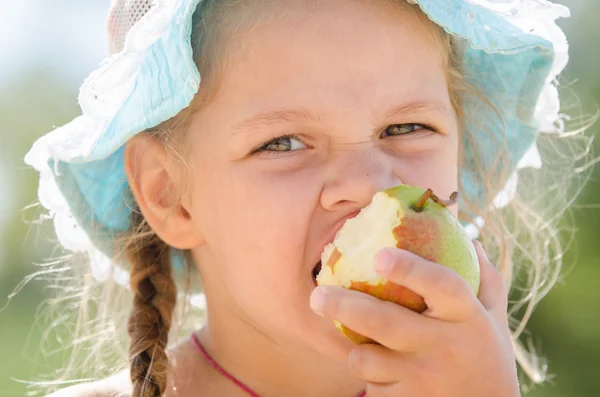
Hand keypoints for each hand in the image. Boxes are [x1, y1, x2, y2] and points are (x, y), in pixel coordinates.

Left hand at [310, 241, 519, 396]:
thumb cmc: (488, 355)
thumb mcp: (494, 315)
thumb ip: (484, 278)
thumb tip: (469, 238)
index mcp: (467, 317)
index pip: (442, 285)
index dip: (410, 269)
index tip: (379, 254)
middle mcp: (446, 347)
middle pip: (385, 322)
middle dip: (344, 306)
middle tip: (317, 296)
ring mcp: (426, 378)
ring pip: (367, 360)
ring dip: (355, 349)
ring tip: (352, 338)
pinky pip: (373, 387)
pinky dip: (369, 376)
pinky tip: (379, 370)